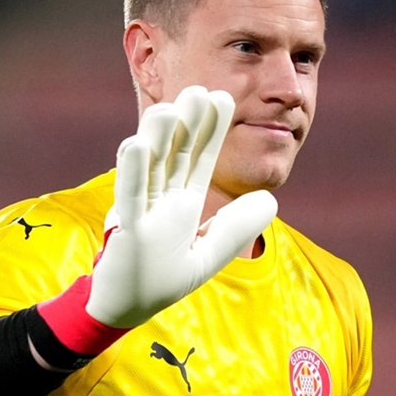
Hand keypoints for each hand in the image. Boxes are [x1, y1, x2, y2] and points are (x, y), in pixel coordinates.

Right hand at [86, 85, 277, 327]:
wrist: (124, 308)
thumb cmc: (162, 279)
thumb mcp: (207, 254)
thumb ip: (236, 228)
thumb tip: (271, 200)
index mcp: (182, 202)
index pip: (198, 158)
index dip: (210, 129)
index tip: (220, 97)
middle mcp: (162, 199)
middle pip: (175, 154)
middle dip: (186, 123)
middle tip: (197, 88)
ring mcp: (142, 210)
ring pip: (150, 167)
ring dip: (158, 138)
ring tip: (169, 107)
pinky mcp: (126, 229)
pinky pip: (130, 195)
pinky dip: (133, 171)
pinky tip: (137, 144)